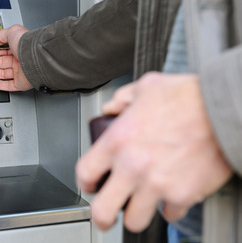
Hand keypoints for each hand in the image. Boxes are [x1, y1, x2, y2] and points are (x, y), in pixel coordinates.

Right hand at [0, 24, 32, 90]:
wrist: (36, 57)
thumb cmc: (27, 45)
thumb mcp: (11, 32)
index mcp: (19, 47)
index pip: (3, 50)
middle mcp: (21, 59)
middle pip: (0, 62)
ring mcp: (21, 72)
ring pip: (2, 74)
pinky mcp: (22, 83)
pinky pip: (8, 85)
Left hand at [76, 72, 231, 231]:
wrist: (222, 109)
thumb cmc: (187, 97)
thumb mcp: (146, 87)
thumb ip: (122, 98)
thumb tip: (110, 107)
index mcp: (117, 141)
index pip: (85, 173)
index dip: (85, 182)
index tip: (91, 184)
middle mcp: (132, 166)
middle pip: (103, 210)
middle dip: (102, 217)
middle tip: (106, 215)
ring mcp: (156, 184)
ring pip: (135, 220)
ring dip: (137, 214)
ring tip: (140, 205)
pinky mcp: (182, 195)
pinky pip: (169, 214)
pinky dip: (169, 208)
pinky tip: (170, 195)